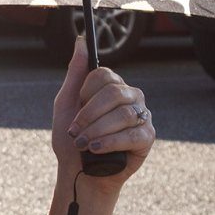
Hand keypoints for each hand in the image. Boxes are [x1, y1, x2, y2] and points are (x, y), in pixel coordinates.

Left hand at [51, 45, 154, 178]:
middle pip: (114, 93)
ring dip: (97, 131)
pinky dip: (111, 142)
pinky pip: (133, 134)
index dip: (86, 93)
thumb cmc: (73, 140)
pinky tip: (98, 150)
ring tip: (84, 145)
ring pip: (122, 114)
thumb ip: (75, 73)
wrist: (80, 174)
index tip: (76, 110)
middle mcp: (130, 97)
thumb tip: (80, 40)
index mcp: (112, 86)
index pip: (104, 75)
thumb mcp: (66, 104)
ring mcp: (141, 116)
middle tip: (76, 132)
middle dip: (89, 115)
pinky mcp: (147, 137)